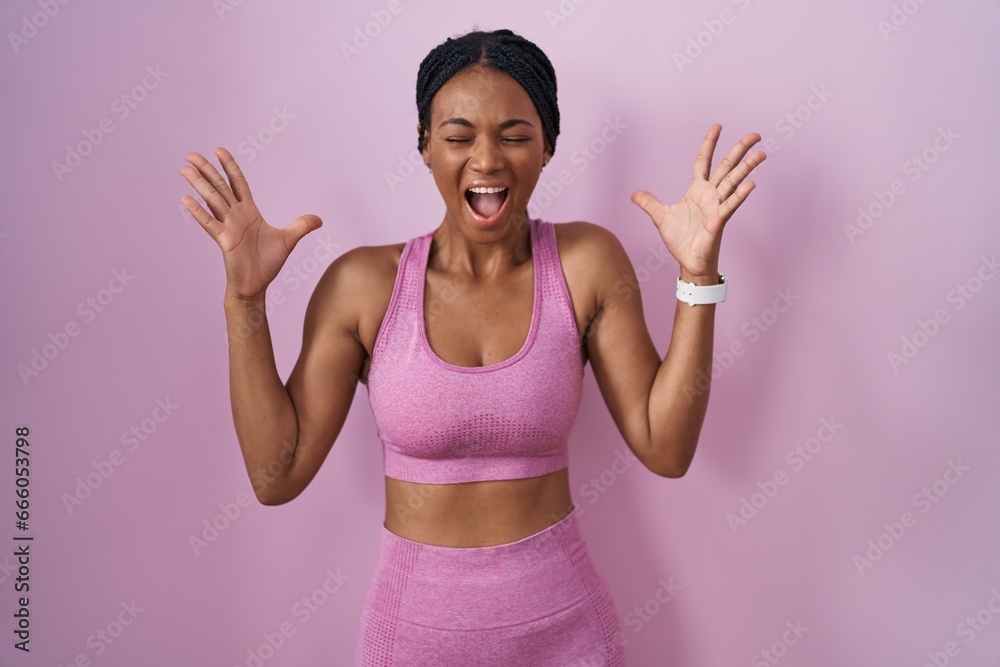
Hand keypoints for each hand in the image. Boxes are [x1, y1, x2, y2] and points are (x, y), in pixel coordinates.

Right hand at [179, 147, 321, 299]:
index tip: (219, 150)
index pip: (237, 184)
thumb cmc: (267, 263)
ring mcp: (228, 227)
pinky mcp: (223, 240)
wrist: (256, 285)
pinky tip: (185, 199)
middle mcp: (236, 216)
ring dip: (199, 185)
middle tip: (191, 155)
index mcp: (249, 212)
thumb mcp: (288, 240)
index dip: (229, 167)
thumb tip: (319, 219)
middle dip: (207, 170)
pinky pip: (209, 223)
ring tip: (184, 169)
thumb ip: (301, 226)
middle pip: (220, 187)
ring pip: (212, 201)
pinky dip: (197, 212)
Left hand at [631, 124, 764, 280]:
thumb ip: (649, 202)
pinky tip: (750, 185)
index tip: (718, 126)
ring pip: (734, 182)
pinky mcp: (718, 221)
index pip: (704, 161)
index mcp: (697, 190)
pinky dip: (740, 195)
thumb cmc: (680, 240)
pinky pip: (730, 205)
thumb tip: (634, 194)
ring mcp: (717, 206)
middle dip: (740, 150)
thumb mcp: (660, 217)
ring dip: (748, 168)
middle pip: (726, 166)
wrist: (689, 262)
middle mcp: (710, 195)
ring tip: (761, 154)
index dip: (709, 143)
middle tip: (755, 134)